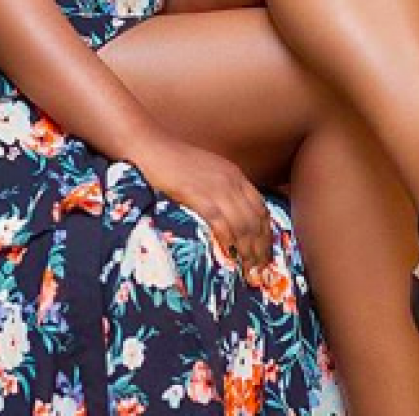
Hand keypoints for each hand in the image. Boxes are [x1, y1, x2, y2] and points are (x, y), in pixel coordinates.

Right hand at [131, 134, 273, 286]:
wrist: (151, 148)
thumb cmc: (173, 160)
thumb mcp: (207, 170)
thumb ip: (220, 188)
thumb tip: (227, 215)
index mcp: (235, 175)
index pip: (261, 208)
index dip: (266, 233)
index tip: (266, 252)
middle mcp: (231, 182)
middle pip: (256, 220)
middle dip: (262, 248)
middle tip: (261, 270)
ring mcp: (216, 189)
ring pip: (243, 226)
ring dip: (250, 252)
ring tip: (250, 271)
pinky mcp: (199, 197)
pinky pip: (221, 224)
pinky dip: (230, 243)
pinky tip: (231, 257)